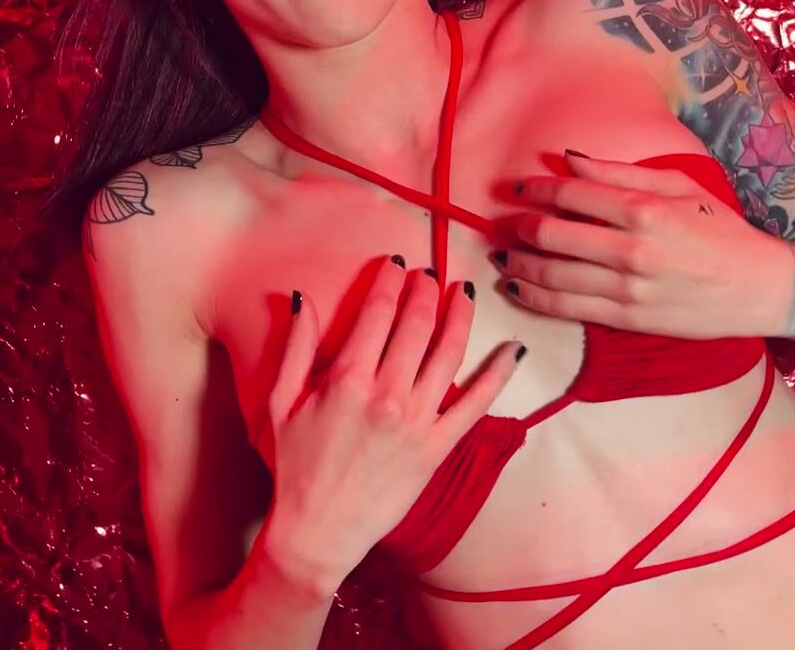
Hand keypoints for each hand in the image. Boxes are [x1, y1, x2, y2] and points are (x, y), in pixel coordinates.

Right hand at [265, 257, 523, 585]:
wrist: (319, 531)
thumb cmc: (295, 467)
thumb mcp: (279, 403)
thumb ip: (295, 348)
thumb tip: (301, 298)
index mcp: (347, 380)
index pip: (378, 313)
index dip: (391, 281)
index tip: (398, 263)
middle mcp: (387, 394)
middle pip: (417, 324)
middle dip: (426, 290)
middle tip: (431, 272)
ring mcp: (417, 422)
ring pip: (449, 353)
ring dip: (461, 316)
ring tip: (464, 293)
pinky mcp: (437, 448)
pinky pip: (476, 404)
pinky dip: (499, 374)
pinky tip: (514, 349)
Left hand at [489, 151, 784, 339]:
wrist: (760, 287)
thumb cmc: (722, 230)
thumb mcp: (679, 186)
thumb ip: (620, 172)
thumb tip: (569, 159)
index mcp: (643, 209)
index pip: (570, 195)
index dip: (535, 190)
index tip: (517, 188)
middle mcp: (631, 249)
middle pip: (552, 236)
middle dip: (519, 228)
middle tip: (505, 223)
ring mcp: (627, 289)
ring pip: (552, 276)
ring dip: (517, 265)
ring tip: (502, 256)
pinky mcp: (627, 320)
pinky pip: (567, 309)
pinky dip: (534, 298)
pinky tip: (517, 288)